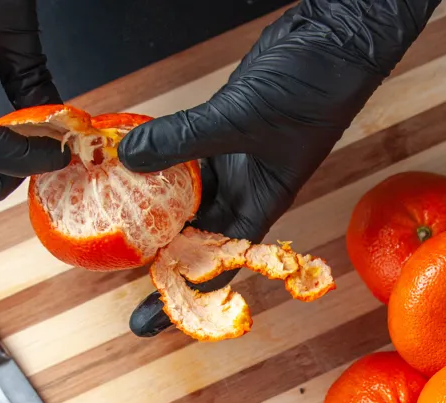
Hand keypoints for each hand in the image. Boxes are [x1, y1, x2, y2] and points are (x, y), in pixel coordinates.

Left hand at [118, 0, 439, 335]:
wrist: (336, 38)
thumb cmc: (315, 87)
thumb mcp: (244, 119)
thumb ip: (186, 139)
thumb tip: (132, 160)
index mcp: (263, 203)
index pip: (217, 264)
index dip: (181, 295)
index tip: (145, 322)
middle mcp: (246, 186)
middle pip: (194, 234)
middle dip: (157, 253)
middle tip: (111, 266)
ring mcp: (232, 155)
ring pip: (184, 193)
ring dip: (151, 204)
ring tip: (109, 218)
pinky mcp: (222, 123)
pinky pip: (181, 151)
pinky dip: (155, 156)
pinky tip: (126, 160)